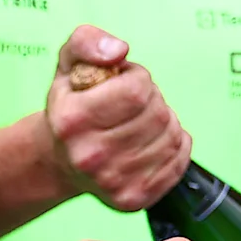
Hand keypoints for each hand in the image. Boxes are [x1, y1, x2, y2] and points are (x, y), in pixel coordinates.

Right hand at [42, 27, 191, 213]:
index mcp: (71, 120)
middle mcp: (88, 157)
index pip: (136, 91)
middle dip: (152, 101)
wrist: (62, 159)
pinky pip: (179, 160)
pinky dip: (175, 145)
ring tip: (140, 123)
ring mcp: (111, 182)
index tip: (121, 84)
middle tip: (132, 107)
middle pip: (157, 114)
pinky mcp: (132, 199)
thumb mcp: (70, 61)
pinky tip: (152, 142)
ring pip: (171, 137)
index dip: (137, 79)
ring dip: (164, 122)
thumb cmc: (72, 105)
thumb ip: (89, 41)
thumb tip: (118, 51)